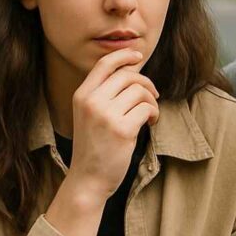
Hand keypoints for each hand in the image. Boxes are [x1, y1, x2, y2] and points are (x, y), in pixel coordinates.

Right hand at [68, 48, 159, 200]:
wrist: (88, 179)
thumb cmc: (94, 148)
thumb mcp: (89, 115)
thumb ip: (104, 94)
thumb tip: (132, 71)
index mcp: (81, 95)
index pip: (105, 64)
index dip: (124, 55)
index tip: (138, 56)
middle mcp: (91, 102)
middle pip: (128, 75)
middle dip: (146, 83)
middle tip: (152, 97)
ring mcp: (106, 115)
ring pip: (140, 91)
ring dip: (151, 101)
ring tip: (149, 115)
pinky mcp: (122, 130)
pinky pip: (147, 109)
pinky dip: (154, 114)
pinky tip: (150, 124)